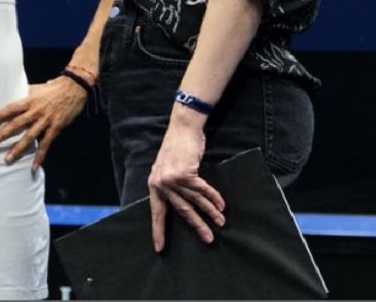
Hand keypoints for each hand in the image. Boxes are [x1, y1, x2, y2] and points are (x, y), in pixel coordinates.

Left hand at [0, 76, 87, 169]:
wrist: (74, 88)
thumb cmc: (54, 87)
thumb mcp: (37, 88)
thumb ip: (26, 95)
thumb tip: (13, 97)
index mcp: (30, 100)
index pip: (12, 108)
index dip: (0, 115)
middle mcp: (36, 111)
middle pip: (17, 124)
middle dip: (4, 134)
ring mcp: (46, 121)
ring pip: (29, 136)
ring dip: (18, 148)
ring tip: (7, 158)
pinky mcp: (55, 128)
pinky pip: (46, 144)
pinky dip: (40, 156)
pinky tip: (34, 166)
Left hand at [147, 122, 225, 249]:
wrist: (182, 127)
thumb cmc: (177, 148)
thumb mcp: (166, 168)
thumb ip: (170, 186)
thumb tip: (180, 205)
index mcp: (154, 184)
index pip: (156, 212)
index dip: (158, 230)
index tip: (159, 247)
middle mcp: (161, 183)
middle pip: (181, 210)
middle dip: (196, 225)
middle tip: (207, 239)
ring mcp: (172, 179)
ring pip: (195, 201)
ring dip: (210, 212)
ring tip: (220, 223)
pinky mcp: (185, 174)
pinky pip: (203, 190)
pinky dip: (213, 197)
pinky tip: (221, 204)